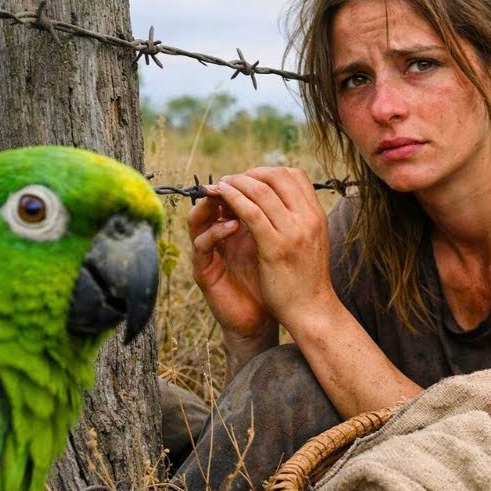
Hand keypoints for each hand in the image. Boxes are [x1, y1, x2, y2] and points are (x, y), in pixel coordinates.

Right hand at [187, 187, 274, 343]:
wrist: (263, 318)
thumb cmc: (272, 281)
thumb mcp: (276, 244)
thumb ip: (275, 220)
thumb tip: (293, 188)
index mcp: (233, 227)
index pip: (231, 195)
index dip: (243, 181)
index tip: (261, 172)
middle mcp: (216, 236)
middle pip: (210, 200)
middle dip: (227, 187)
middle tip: (242, 178)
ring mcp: (207, 253)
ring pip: (197, 218)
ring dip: (216, 205)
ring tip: (236, 198)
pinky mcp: (203, 271)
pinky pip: (201, 245)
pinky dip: (215, 232)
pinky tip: (234, 225)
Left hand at [206, 167, 334, 329]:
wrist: (312, 310)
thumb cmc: (308, 279)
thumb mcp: (311, 242)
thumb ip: (299, 220)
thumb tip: (281, 202)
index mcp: (317, 215)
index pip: (295, 175)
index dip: (268, 172)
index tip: (251, 179)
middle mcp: (308, 218)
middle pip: (277, 176)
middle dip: (250, 173)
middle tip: (231, 179)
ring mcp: (293, 231)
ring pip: (261, 191)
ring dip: (236, 183)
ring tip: (220, 186)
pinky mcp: (275, 247)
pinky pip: (250, 212)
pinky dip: (233, 199)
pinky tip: (221, 198)